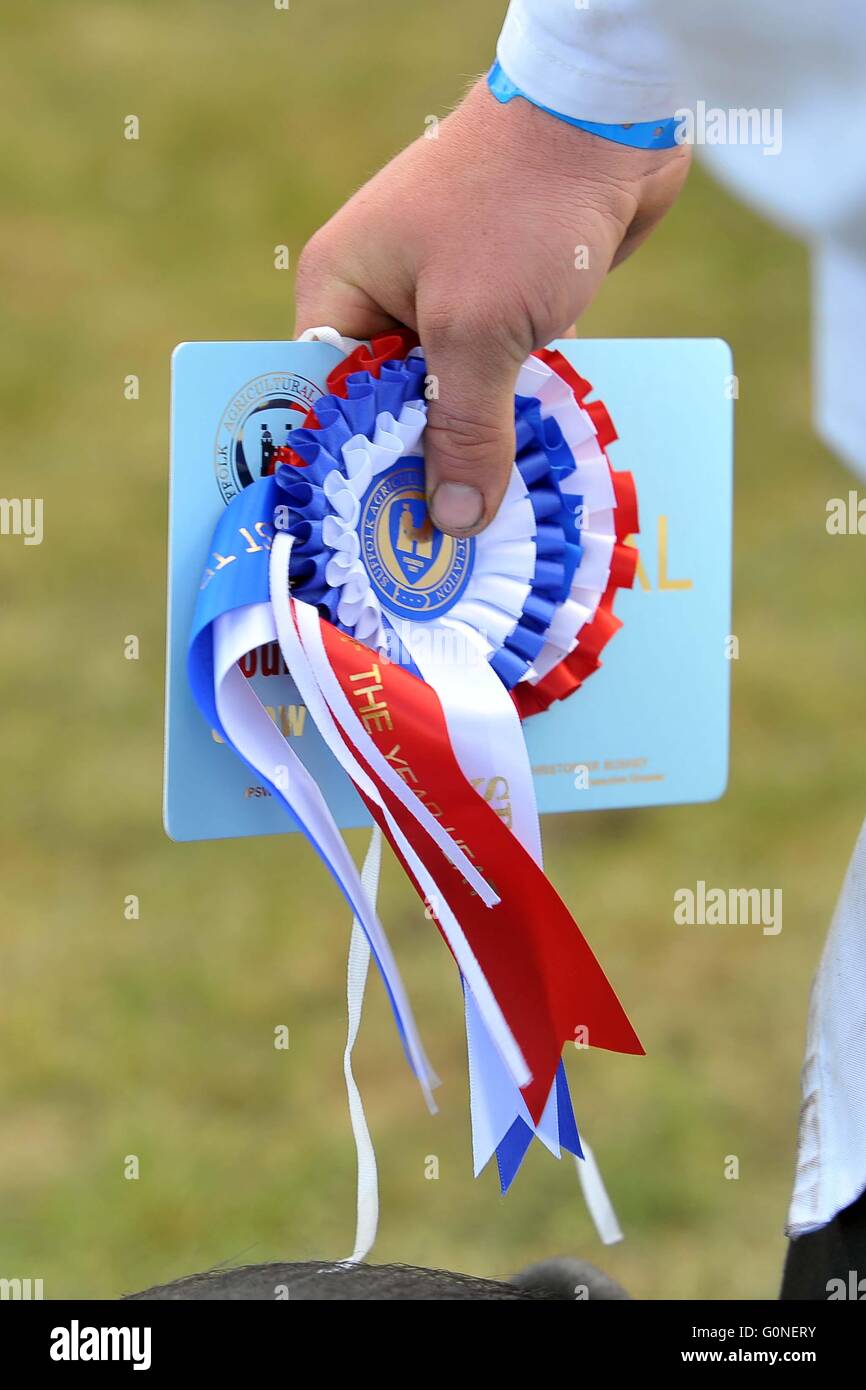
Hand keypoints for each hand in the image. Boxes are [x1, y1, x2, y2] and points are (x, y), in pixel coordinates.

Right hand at [294, 78, 689, 535]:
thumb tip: (455, 524)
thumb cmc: (518, 210)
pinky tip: (531, 477)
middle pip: (389, 414)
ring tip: (491, 533)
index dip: (351, 474)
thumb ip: (463, 431)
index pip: (327, 405)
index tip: (377, 543)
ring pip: (449, 404)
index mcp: (342, 292)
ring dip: (476, 454)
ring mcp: (445, 303)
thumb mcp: (476, 331)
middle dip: (419, 475)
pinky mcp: (501, 308)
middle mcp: (383, 300)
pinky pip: (496, 384)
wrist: (607, 117)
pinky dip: (513, 422)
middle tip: (441, 553)